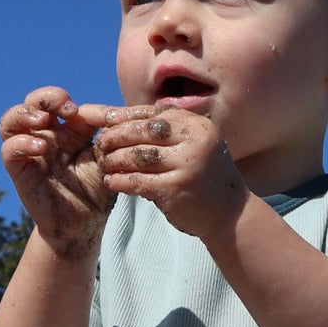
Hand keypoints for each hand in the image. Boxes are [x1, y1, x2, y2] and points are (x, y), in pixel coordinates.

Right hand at [0, 87, 114, 255]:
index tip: (109, 119)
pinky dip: (21, 143)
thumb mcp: (105, 160)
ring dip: (25, 112)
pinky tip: (40, 146)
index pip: (67, 103)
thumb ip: (107, 136)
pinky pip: (9, 150)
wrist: (85, 225)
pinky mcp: (20, 171)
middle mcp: (45, 136)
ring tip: (42, 119)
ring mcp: (30, 152)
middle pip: (34, 101)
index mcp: (67, 130)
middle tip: (68, 108)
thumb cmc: (96, 191)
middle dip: (48, 97)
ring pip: (11, 120)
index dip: (86, 107)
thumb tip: (116, 115)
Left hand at [93, 105, 247, 243]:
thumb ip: (160, 131)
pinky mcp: (176, 188)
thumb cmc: (199, 176)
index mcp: (195, 124)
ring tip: (103, 164)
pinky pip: (138, 181)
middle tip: (99, 145)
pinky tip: (111, 182)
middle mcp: (194, 140)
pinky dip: (121, 181)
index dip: (124, 117)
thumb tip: (114, 116)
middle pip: (142, 131)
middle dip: (116, 136)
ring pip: (137, 156)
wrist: (228, 212)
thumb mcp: (188, 145)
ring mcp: (186, 164)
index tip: (105, 123)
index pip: (152, 114)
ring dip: (114, 159)